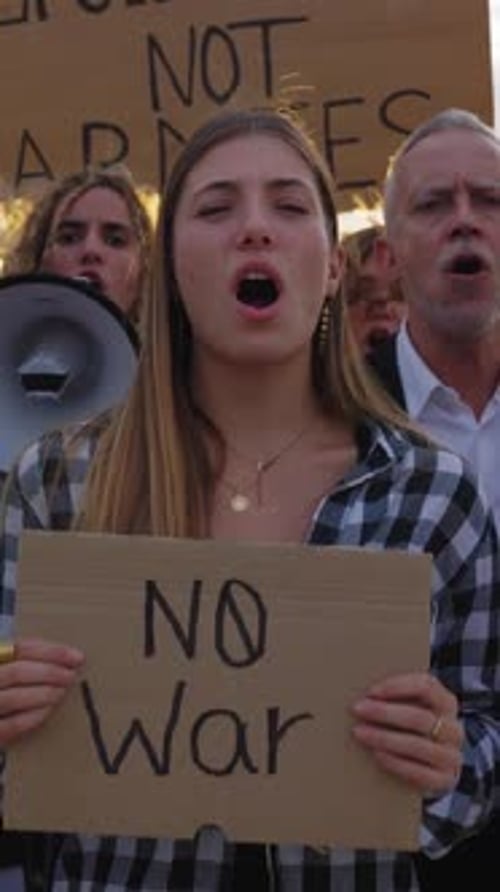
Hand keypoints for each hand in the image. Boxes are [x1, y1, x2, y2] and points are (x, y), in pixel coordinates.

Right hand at [0, 638, 83, 745]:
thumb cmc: (6, 687)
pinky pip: (10, 725)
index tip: (76, 657)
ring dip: (43, 694)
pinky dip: (31, 717)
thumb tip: (65, 661)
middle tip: (71, 676)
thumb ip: (28, 661)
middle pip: (17, 672)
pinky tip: (48, 711)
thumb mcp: (11, 668)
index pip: (21, 648)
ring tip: (61, 693)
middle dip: (49, 673)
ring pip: (13, 698)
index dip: (52, 652)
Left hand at [351, 672, 462, 794]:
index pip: (427, 687)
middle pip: (420, 718)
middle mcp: (454, 729)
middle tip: (357, 709)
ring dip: (385, 738)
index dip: (398, 687)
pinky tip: (377, 755)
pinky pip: (420, 773)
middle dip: (385, 713)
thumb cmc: (411, 728)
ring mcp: (451, 757)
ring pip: (418, 745)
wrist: (429, 766)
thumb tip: (366, 692)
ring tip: (359, 733)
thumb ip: (396, 697)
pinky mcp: (444, 781)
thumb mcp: (410, 707)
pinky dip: (396, 763)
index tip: (371, 691)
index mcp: (446, 703)